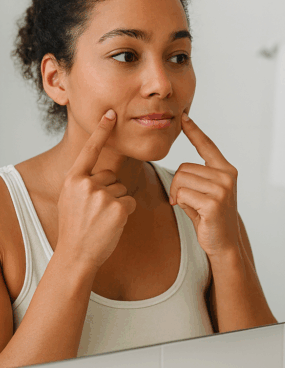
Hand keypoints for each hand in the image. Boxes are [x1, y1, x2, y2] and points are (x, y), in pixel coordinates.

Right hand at [57, 109, 136, 271]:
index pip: (90, 150)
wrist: (76, 254)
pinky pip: (131, 201)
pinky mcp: (118, 208)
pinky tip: (112, 223)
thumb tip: (106, 172)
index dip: (101, 131)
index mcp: (73, 179)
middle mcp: (87, 184)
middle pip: (112, 176)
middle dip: (109, 191)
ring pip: (122, 189)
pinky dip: (126, 212)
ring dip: (117, 203)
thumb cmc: (76, 227)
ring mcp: (103, 196)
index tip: (110, 113)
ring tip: (102, 219)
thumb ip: (85, 182)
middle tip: (96, 212)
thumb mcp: (72, 199)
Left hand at [169, 113, 239, 261]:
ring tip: (192, 207)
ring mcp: (222, 189)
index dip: (194, 131)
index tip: (184, 117)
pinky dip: (181, 204)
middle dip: (177, 185)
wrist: (224, 244)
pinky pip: (182, 194)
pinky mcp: (213, 203)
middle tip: (185, 201)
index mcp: (226, 170)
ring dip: (178, 195)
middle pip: (183, 167)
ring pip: (180, 179)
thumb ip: (197, 177)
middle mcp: (226, 176)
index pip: (207, 146)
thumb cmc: (211, 218)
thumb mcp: (206, 193)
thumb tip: (180, 169)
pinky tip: (195, 213)